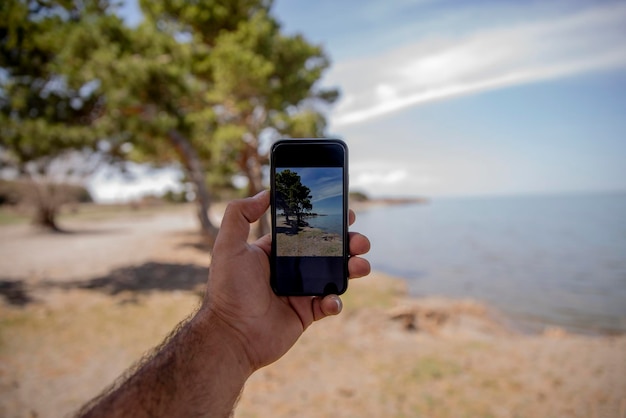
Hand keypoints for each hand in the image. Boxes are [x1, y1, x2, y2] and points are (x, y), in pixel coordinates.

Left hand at [201, 190, 370, 371]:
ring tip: (360, 266)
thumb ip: (240, 214)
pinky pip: (329, 304)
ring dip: (352, 268)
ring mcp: (300, 291)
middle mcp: (290, 269)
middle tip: (359, 241)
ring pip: (335, 275)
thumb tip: (265, 193)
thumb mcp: (228, 246)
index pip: (306, 230)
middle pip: (327, 250)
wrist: (233, 336)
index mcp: (276, 251)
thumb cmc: (229, 290)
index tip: (346, 213)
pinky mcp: (307, 314)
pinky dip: (335, 301)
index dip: (327, 221)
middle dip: (348, 243)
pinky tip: (331, 299)